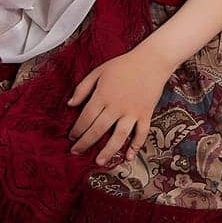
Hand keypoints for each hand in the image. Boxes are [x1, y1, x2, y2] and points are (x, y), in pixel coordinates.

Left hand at [66, 47, 169, 165]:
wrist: (151, 60)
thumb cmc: (123, 65)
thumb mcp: (98, 71)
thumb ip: (83, 88)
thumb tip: (70, 104)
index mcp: (103, 95)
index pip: (86, 117)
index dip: (77, 130)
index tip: (71, 137)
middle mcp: (116, 106)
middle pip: (98, 130)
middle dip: (85, 143)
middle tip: (76, 152)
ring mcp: (132, 112)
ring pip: (118, 137)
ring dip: (108, 151)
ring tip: (99, 162)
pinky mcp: (146, 114)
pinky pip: (141, 134)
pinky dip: (135, 146)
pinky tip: (128, 157)